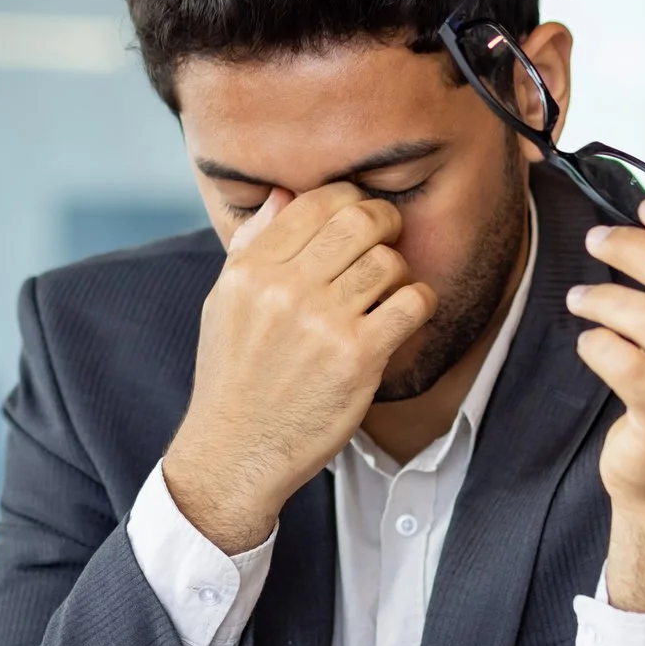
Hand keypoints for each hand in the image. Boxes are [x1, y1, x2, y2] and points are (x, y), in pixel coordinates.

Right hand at [165, 184, 437, 552]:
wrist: (236, 451)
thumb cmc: (234, 378)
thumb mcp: (224, 303)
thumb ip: (252, 246)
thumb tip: (281, 194)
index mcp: (251, 270)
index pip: (315, 203)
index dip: (349, 199)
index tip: (359, 216)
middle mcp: (284, 289)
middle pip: (358, 221)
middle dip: (384, 222)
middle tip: (390, 237)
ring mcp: (322, 322)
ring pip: (388, 261)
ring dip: (399, 270)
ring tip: (390, 290)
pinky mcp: (357, 356)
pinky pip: (412, 302)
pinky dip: (420, 301)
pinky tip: (407, 313)